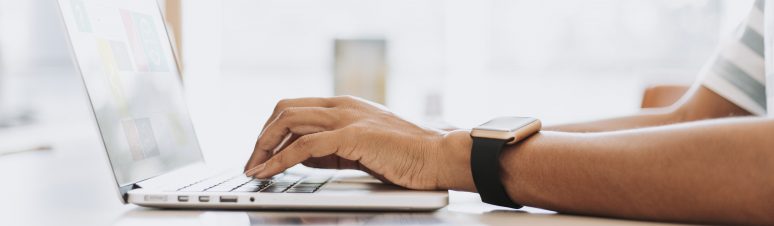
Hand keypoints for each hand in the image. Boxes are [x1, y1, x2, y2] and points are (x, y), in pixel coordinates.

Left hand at [244, 96, 475, 190]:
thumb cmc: (406, 155)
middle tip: (252, 163)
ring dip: (264, 147)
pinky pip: (304, 146)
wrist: (437, 156)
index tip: (260, 153)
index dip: (271, 130)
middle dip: (261, 137)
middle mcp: (342, 105)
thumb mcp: (361, 147)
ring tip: (254, 169)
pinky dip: (280, 160)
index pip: (294, 107)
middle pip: (284, 109)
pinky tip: (270, 172)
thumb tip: (301, 156)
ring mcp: (347, 118)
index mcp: (344, 104)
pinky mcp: (352, 136)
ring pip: (288, 121)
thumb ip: (331, 148)